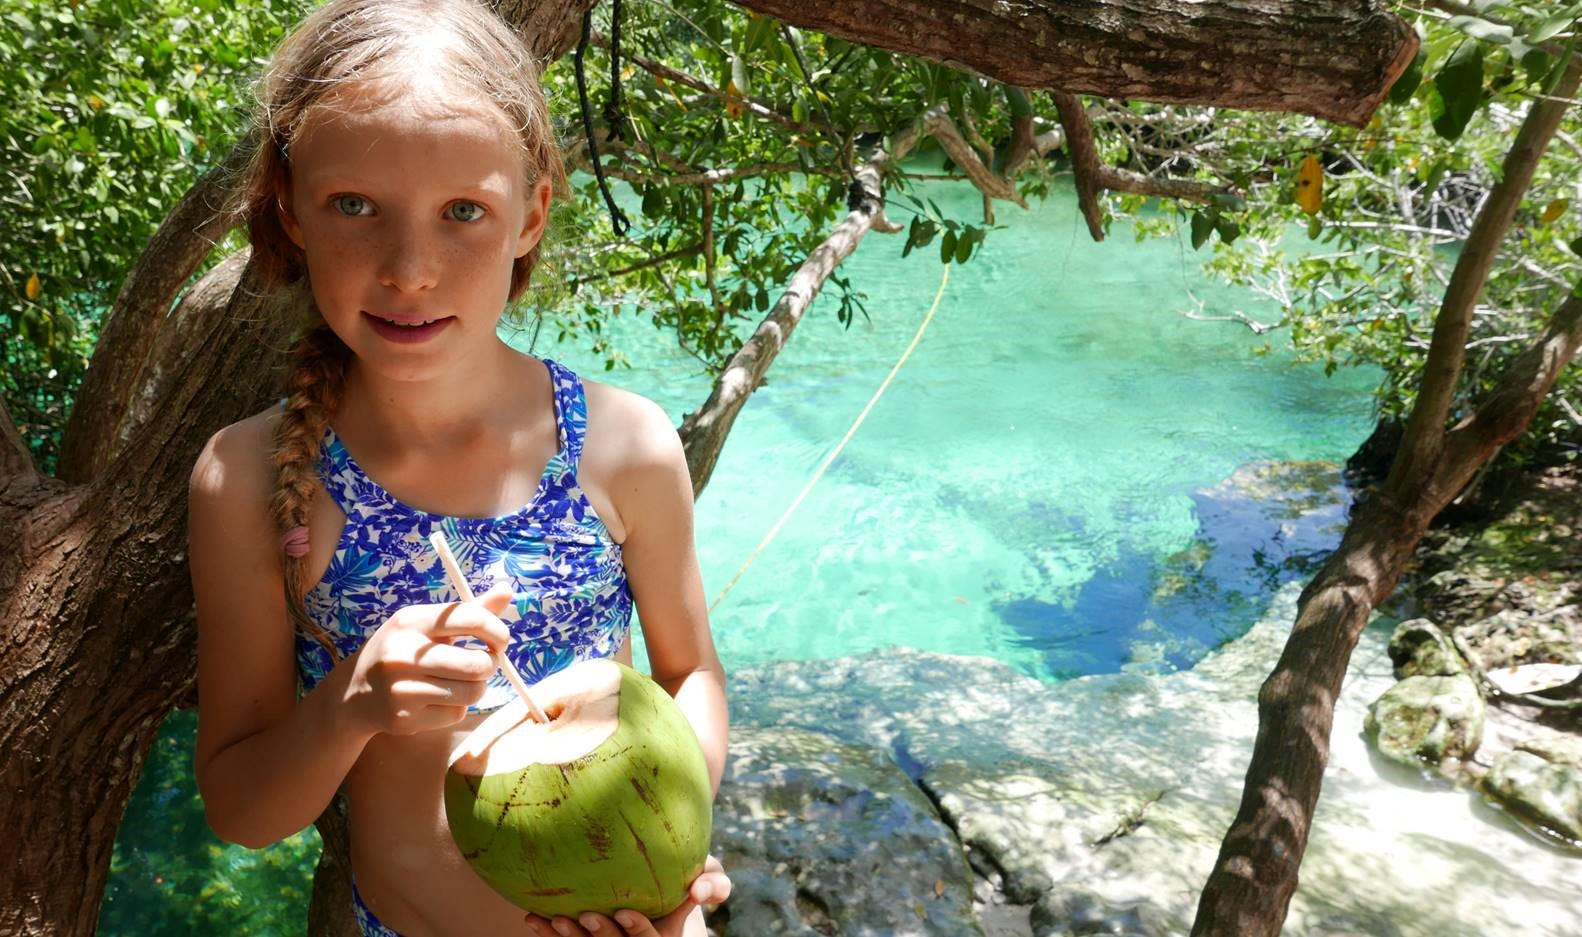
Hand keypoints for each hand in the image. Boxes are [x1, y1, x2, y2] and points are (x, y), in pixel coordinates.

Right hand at [341, 582, 513, 735]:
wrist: (356, 692)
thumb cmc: (403, 651)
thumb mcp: (427, 625)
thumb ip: (469, 611)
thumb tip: (506, 589)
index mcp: (411, 621)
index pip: (470, 618)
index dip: (496, 630)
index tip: (500, 641)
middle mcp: (403, 654)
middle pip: (477, 663)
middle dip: (490, 664)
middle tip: (482, 663)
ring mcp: (402, 689)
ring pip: (472, 691)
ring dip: (476, 687)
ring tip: (462, 681)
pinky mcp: (404, 719)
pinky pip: (456, 713)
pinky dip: (457, 707)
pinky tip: (439, 699)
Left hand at [524, 855, 730, 936]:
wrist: (660, 892)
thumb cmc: (686, 880)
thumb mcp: (707, 880)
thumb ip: (711, 884)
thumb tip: (701, 890)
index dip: (637, 930)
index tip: (624, 911)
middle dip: (601, 936)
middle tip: (586, 915)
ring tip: (550, 918)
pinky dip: (550, 934)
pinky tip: (533, 918)